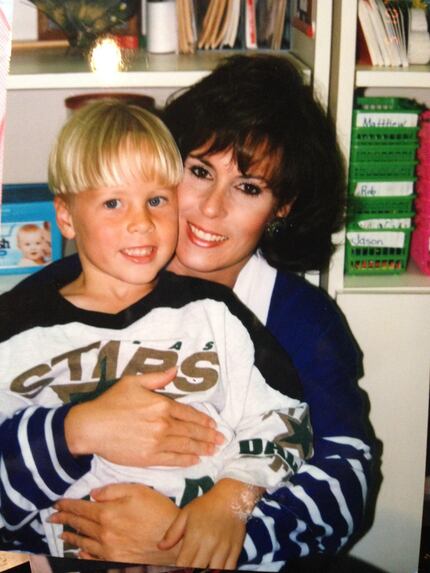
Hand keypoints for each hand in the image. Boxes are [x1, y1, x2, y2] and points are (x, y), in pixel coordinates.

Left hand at [50, 483, 180, 563]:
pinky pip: (93, 558)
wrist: (174, 541)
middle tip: (52, 518)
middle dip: (64, 520)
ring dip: (71, 537)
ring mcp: (108, 550)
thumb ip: (113, 490)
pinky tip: (79, 552)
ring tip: (62, 534)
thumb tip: (93, 493)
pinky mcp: (115, 562)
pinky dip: (83, 555)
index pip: (81, 508)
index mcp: (107, 513)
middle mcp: (104, 533)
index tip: (57, 504)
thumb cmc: (158, 511)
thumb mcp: (138, 490)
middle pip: (79, 525)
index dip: (67, 505)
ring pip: (83, 543)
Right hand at [65, 368, 223, 466]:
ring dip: (202, 448)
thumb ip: (157, 378)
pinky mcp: (149, 458)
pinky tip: (195, 460)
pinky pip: (173, 459)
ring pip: (185, 446)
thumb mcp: (133, 382)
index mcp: (162, 405)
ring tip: (213, 450)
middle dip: (208, 436)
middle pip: (191, 431)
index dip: (203, 420)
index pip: (189, 414)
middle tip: (221, 440)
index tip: (213, 424)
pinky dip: (186, 460)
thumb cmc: (111, 402)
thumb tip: (176, 369)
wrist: (91, 427)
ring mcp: (157, 442)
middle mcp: (163, 424)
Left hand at [158, 478, 261, 569]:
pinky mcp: (235, 550)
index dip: (179, 570)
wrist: (231, 497)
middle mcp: (209, 544)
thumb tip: (160, 547)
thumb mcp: (186, 514)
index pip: (183, 564)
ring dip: (207, 572)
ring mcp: (223, 548)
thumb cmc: (206, 505)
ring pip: (214, 572)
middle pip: (198, 571)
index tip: (178, 569)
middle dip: (192, 572)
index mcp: (195, 536)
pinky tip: (214, 568)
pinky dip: (221, 571)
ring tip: (203, 567)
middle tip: (190, 568)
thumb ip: (172, 532)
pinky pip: (229, 569)